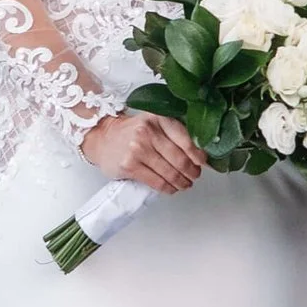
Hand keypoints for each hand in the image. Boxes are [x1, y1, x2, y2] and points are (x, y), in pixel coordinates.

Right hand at [81, 109, 203, 194]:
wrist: (103, 138)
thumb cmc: (132, 132)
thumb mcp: (153, 123)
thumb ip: (174, 132)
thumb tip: (200, 152)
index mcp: (159, 118)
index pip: (186, 139)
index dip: (198, 155)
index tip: (203, 163)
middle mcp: (148, 131)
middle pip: (180, 158)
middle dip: (192, 171)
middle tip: (195, 175)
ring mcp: (138, 149)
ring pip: (170, 172)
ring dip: (182, 182)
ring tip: (185, 184)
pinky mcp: (130, 166)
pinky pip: (157, 182)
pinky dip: (168, 188)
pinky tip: (172, 188)